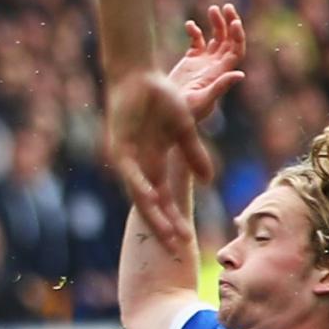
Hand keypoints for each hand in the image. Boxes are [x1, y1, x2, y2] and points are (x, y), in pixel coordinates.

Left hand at [107, 67, 215, 242]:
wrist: (138, 76)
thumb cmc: (161, 99)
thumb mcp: (184, 130)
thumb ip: (194, 155)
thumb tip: (209, 182)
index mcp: (155, 163)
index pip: (166, 199)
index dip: (175, 220)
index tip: (187, 240)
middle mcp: (140, 166)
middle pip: (152, 205)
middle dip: (164, 227)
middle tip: (175, 251)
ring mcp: (129, 159)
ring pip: (141, 195)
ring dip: (154, 214)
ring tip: (166, 234)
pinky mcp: (119, 148)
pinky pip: (131, 173)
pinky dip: (141, 187)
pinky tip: (151, 200)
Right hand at [164, 4, 245, 125]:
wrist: (168, 117)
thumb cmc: (184, 114)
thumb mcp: (202, 101)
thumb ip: (220, 86)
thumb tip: (240, 74)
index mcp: (220, 73)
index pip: (236, 51)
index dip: (238, 36)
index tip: (234, 21)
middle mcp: (215, 67)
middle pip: (229, 41)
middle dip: (230, 23)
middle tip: (227, 7)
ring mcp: (203, 63)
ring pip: (216, 39)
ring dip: (217, 23)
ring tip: (213, 8)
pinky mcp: (190, 62)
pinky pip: (198, 42)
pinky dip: (196, 31)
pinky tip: (189, 25)